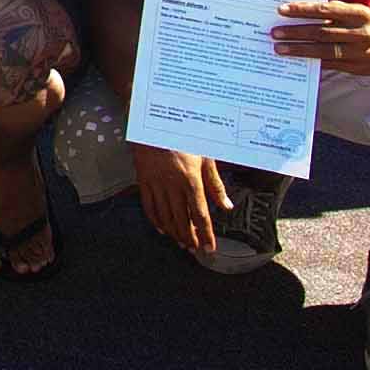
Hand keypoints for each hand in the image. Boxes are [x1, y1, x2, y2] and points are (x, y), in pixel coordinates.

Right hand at [133, 142, 228, 257]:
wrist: (154, 120)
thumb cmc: (183, 135)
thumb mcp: (206, 156)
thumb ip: (215, 184)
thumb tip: (226, 206)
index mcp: (191, 180)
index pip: (200, 215)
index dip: (205, 235)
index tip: (209, 248)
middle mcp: (173, 185)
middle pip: (182, 221)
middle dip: (190, 238)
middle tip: (195, 249)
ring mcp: (156, 184)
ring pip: (165, 217)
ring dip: (174, 233)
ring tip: (182, 242)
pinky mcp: (143, 181)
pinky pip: (149, 207)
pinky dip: (156, 221)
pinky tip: (163, 229)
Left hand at [273, 0, 369, 77]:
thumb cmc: (364, 23)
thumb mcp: (353, 12)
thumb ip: (331, 13)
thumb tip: (296, 13)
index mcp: (360, 13)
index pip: (327, 10)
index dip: (303, 10)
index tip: (282, 10)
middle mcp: (362, 33)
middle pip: (323, 33)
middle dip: (296, 33)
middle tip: (275, 33)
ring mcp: (362, 53)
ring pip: (325, 51)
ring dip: (300, 50)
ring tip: (280, 48)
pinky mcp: (358, 68)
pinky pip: (331, 65)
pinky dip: (312, 62)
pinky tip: (296, 60)